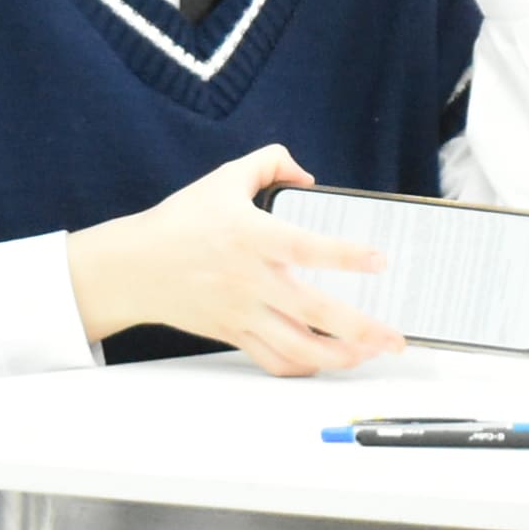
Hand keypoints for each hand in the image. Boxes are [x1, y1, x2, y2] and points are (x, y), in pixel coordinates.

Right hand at [63, 144, 398, 372]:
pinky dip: (303, 367)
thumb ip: (270, 162)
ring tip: (370, 355)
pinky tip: (327, 362)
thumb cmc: (180, 222)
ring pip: (297, 346)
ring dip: (340, 357)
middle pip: (313, 311)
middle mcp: (250, 279)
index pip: (305, 247)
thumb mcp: (224, 179)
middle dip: (360, 329)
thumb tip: (308, 174)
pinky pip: (272, 359)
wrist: (133, 268)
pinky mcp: (232, 333)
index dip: (344, 256)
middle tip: (395, 338)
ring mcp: (242, 311)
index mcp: (252, 237)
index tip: (380, 261)